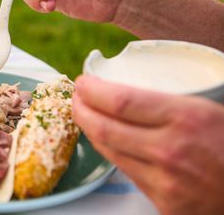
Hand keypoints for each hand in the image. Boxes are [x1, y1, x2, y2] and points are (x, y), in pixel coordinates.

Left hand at [72, 75, 223, 214]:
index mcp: (186, 118)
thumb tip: (131, 83)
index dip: (92, 90)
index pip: (119, 101)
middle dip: (80, 109)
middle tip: (75, 97)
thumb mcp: (209, 107)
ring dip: (90, 130)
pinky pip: (126, 172)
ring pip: (109, 151)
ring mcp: (165, 181)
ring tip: (84, 114)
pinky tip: (107, 139)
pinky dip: (111, 152)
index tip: (83, 82)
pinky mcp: (165, 204)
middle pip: (104, 127)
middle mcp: (170, 150)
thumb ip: (169, 99)